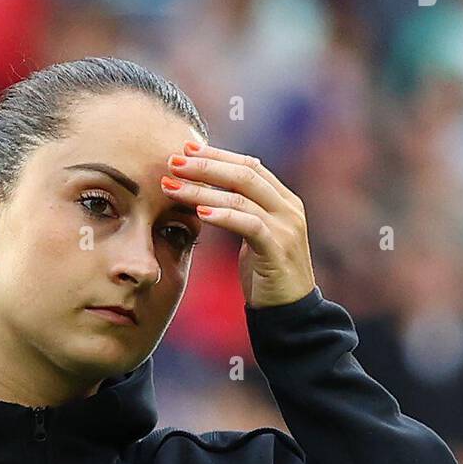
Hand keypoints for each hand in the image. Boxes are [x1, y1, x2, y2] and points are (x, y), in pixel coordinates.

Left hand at [162, 142, 315, 307]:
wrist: (290, 314)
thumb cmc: (266, 276)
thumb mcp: (254, 237)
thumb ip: (241, 212)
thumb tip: (208, 194)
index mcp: (284, 200)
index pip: (249, 166)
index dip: (218, 155)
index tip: (186, 149)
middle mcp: (289, 208)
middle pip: (244, 174)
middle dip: (206, 166)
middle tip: (173, 161)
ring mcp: (287, 227)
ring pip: (242, 196)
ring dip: (203, 189)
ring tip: (173, 186)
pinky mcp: (278, 249)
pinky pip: (248, 224)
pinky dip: (223, 215)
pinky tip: (200, 211)